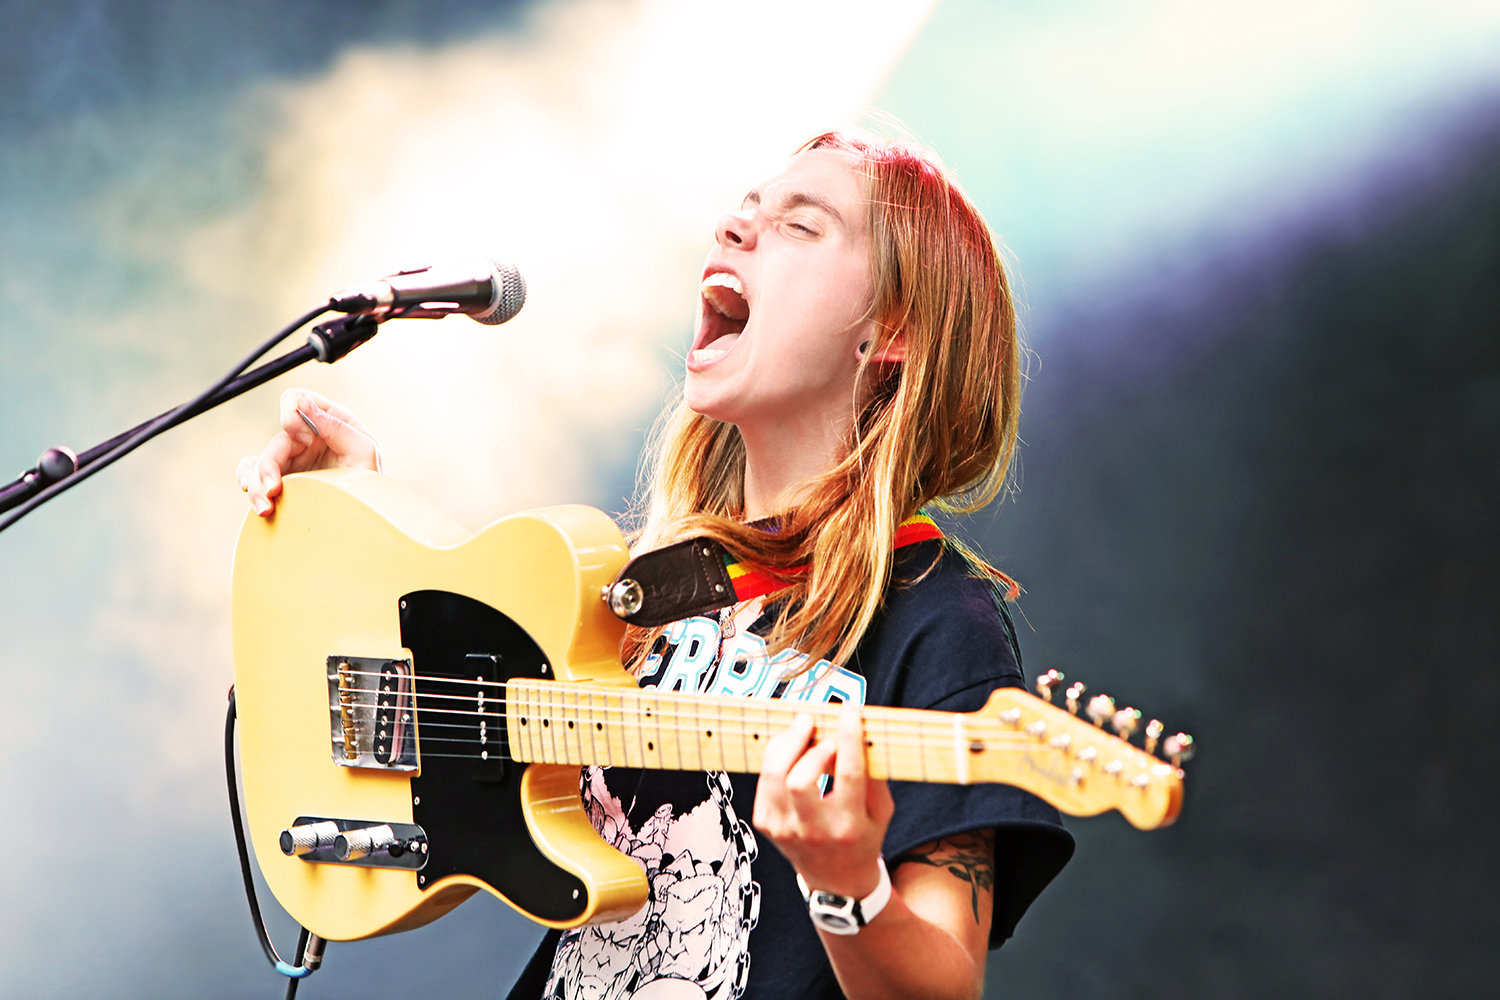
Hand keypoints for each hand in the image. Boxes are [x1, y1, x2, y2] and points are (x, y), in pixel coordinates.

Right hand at [235, 388, 380, 516]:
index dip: (294, 416)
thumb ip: (338, 426)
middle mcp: (307, 437)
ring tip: (265, 508)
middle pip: (275, 439)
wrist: (366, 517)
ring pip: (260, 460)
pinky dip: (246, 479)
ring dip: (256, 483)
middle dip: (269, 465)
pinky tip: (253, 495)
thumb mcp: (364, 451)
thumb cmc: (371, 483)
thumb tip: (305, 402)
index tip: (307, 441)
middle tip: (274, 490)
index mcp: (328, 421)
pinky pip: (251, 471)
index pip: (297, 399)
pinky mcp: (283, 478)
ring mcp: (293, 458)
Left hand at [752, 702, 894, 899]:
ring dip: (788, 744)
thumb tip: (862, 732)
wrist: (837, 882)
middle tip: (819, 728)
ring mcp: (785, 830)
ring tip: (802, 727)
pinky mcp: (766, 824)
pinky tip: (790, 749)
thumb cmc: (863, 837)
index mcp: (849, 826)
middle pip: (800, 779)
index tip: (850, 711)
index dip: (848, 737)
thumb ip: (874, 774)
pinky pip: (764, 781)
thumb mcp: (882, 811)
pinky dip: (776, 757)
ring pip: (775, 776)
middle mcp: (814, 831)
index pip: (848, 774)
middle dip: (810, 746)